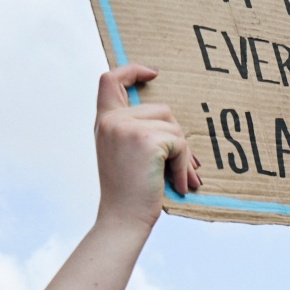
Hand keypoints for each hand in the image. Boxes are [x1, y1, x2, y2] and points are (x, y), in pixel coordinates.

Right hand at [93, 64, 202, 230]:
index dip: (132, 70)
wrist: (122, 219)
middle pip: (160, 109)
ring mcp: (126, 127)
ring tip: (181, 178)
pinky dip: (184, 165)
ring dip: (182, 154)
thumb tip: (172, 122)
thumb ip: (135, 131)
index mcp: (104, 122)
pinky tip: (179, 184)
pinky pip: (179, 143)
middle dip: (177, 137)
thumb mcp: (123, 154)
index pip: (110, 80)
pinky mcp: (146, 139)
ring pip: (173, 126)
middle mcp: (111, 120)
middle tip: (185, 165)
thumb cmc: (128, 193)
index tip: (153, 73)